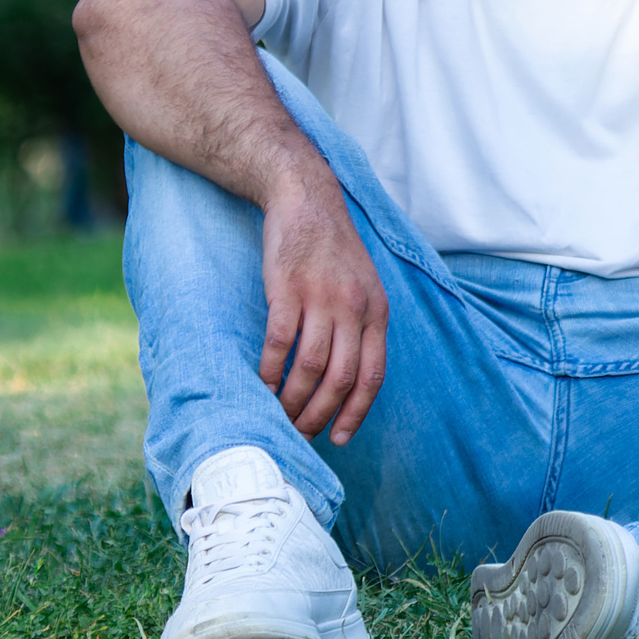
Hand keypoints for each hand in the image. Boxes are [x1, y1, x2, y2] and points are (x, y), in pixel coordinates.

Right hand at [257, 170, 389, 445]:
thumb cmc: (333, 251)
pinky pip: (279, 343)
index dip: (356, 412)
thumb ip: (360, 327)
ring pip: (310, 367)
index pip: (373, 375)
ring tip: (279, 417)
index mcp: (377, 311)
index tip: (339, 438)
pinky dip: (269, 371)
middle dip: (320, 415)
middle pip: (341, 378)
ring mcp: (322, 298)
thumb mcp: (363, 286)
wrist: (307, 200)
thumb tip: (348, 378)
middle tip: (299, 435)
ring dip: (293, 400)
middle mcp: (354, 308)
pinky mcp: (288, 289)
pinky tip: (260, 386)